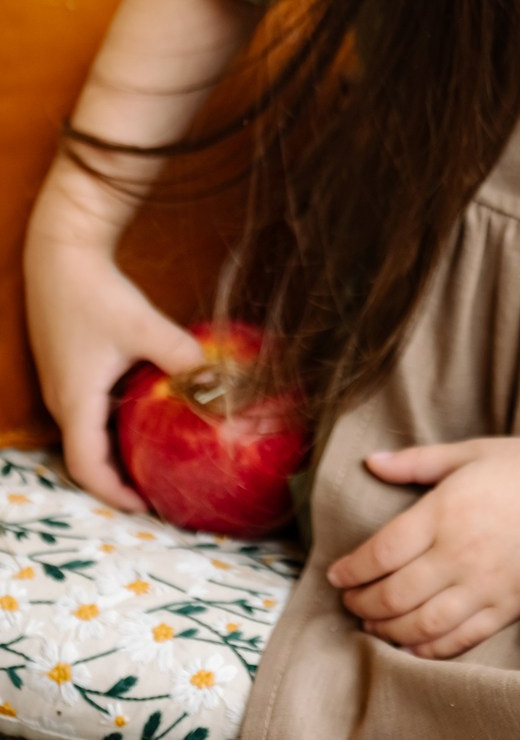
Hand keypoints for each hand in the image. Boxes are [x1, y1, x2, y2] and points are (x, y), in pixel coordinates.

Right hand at [24, 188, 205, 511]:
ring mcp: (62, 382)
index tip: (147, 509)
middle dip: (119, 478)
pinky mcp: (68, 365)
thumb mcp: (142, 326)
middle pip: (86, 456)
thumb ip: (180, 356)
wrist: (60, 251)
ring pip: (87, 432)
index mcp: (75, 401)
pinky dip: (112, 423)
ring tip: (154, 458)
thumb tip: (218, 382)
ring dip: (116, 450)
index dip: (114, 494)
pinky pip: (89, 409)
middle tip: (158, 488)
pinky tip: (144, 412)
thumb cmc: (95, 291)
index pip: (87, 468)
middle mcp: (62, 399)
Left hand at [327, 430, 519, 658]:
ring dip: (386, 629)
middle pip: (393, 595)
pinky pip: (457, 640)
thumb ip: (415, 462)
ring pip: (419, 625)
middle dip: (361, 603)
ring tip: (371, 623)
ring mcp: (485, 585)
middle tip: (348, 601)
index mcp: (446, 511)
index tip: (336, 574)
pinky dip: (426, 648)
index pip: (380, 552)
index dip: (351, 569)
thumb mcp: (468, 452)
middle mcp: (460, 553)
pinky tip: (410, 643)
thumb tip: (370, 461)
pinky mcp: (506, 607)